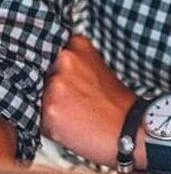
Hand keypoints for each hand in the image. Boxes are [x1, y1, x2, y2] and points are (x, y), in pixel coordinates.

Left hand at [41, 34, 135, 166]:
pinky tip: (72, 124)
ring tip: (75, 114)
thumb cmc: (114, 102)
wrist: (129, 128)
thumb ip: (71, 65)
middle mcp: (65, 60)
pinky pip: (39, 118)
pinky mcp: (50, 109)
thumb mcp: (95, 69)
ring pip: (38, 98)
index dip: (56, 71)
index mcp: (77, 46)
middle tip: (75, 100)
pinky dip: (51, 125)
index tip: (67, 81)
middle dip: (52, 89)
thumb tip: (44, 71)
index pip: (47, 53)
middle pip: (41, 76)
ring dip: (51, 107)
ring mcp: (57, 84)